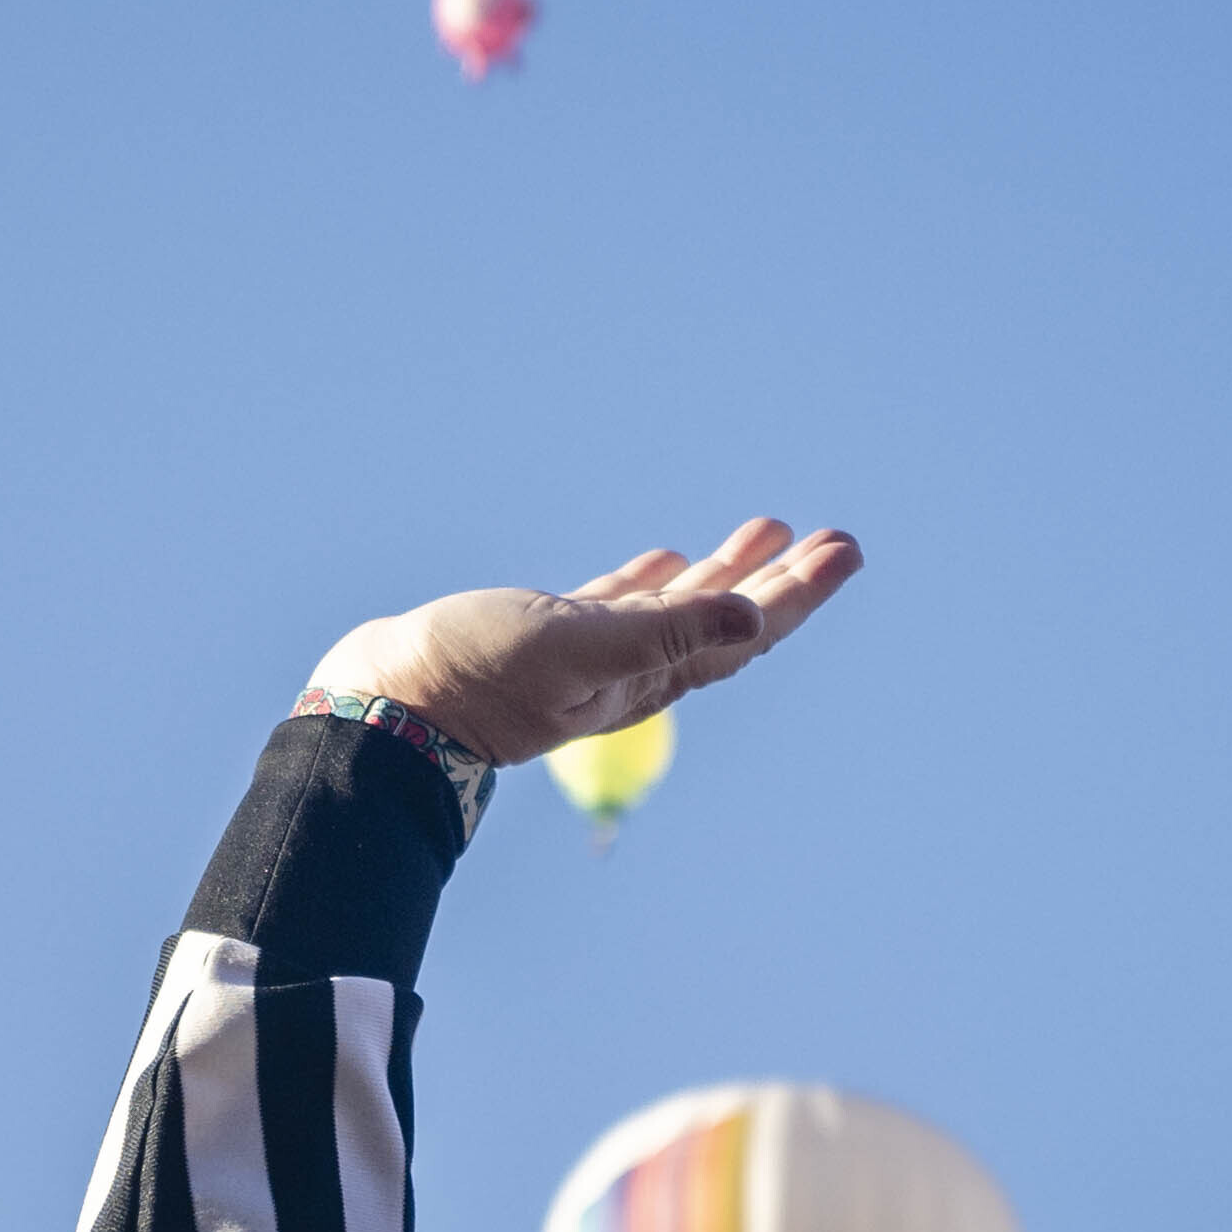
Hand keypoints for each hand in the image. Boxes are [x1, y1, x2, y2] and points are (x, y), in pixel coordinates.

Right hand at [310, 518, 864, 767]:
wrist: (386, 705)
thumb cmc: (476, 676)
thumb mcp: (577, 648)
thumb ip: (664, 632)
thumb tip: (752, 616)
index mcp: (651, 674)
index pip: (746, 630)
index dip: (800, 593)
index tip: (845, 552)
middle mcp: (633, 669)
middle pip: (730, 619)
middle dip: (785, 579)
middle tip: (837, 538)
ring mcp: (592, 655)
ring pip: (681, 607)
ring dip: (729, 570)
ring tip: (771, 526)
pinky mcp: (549, 639)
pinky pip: (623, 605)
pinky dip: (655, 581)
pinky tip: (668, 559)